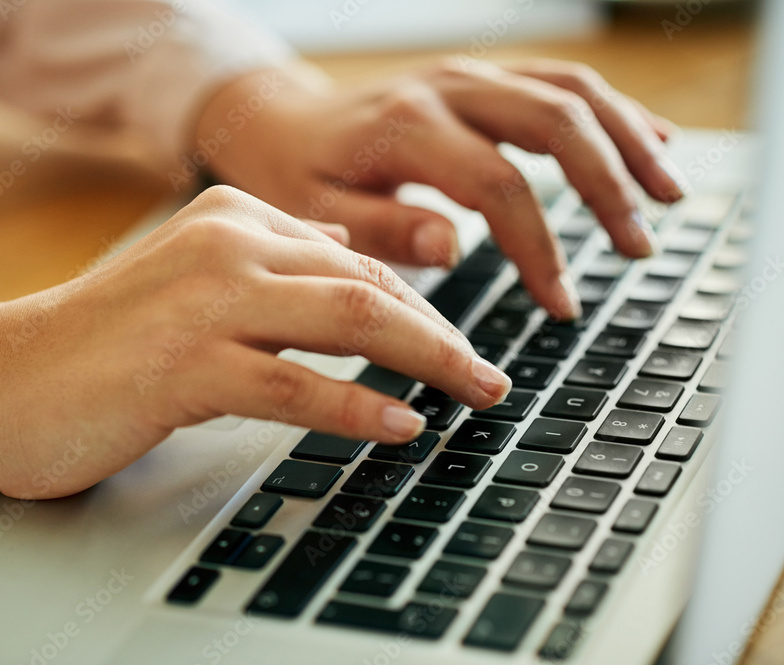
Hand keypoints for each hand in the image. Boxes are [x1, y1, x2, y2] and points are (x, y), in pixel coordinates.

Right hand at [0, 186, 510, 497]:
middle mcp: (226, 246)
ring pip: (352, 320)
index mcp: (231, 218)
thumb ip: (270, 275)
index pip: (355, 258)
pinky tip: (401, 426)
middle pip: (370, 283)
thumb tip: (353, 274)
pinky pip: (297, 385)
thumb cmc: (99, 345)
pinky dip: (361, 407)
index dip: (422, 306)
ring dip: (430, 363)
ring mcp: (205, 304)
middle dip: (447, 334)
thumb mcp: (194, 288)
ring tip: (475, 397)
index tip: (459, 347)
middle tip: (491, 377)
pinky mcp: (184, 366)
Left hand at [195, 58, 685, 319]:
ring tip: (668, 196)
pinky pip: (560, 82)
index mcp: (407, 129)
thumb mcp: (315, 213)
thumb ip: (382, 230)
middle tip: (639, 248)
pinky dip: (612, 111)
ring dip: (629, 141)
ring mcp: (469, 77)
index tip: (559, 303)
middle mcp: (447, 91)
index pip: (498, 186)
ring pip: (571, 93)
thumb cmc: (295, 175)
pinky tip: (652, 140)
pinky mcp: (481, 78)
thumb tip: (453, 247)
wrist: (280, 121)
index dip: (539, 248)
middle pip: (555, 125)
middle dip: (608, 187)